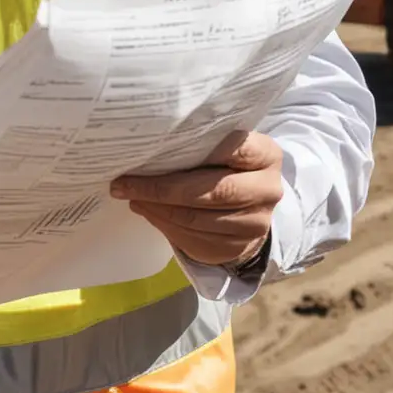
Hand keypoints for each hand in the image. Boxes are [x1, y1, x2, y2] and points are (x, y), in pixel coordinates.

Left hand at [110, 130, 283, 268]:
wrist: (246, 207)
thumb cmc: (222, 167)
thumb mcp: (219, 149)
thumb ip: (198, 146)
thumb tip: (144, 145)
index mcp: (265, 155)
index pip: (234, 147)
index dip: (192, 150)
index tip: (150, 149)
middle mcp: (268, 189)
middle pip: (213, 191)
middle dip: (162, 188)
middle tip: (123, 183)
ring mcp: (257, 222)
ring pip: (198, 219)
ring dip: (158, 209)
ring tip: (131, 196)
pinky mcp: (239, 247)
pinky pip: (195, 239)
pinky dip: (164, 225)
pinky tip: (147, 211)